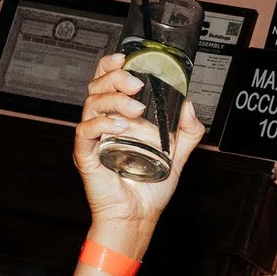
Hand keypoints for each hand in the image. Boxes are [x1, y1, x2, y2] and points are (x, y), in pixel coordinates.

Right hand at [73, 53, 206, 242]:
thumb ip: (187, 131)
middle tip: (137, 84)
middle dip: (115, 78)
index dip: (111, 65)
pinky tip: (119, 127)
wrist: (138, 217)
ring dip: (114, 100)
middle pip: (96, 87)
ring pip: (91, 104)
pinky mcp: (85, 155)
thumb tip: (191, 107)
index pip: (107, 82)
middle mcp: (102, 124)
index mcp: (118, 118)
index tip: (126, 58)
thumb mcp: (177, 155)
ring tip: (136, 109)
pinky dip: (102, 124)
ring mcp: (92, 139)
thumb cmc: (149, 189)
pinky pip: (86, 131)